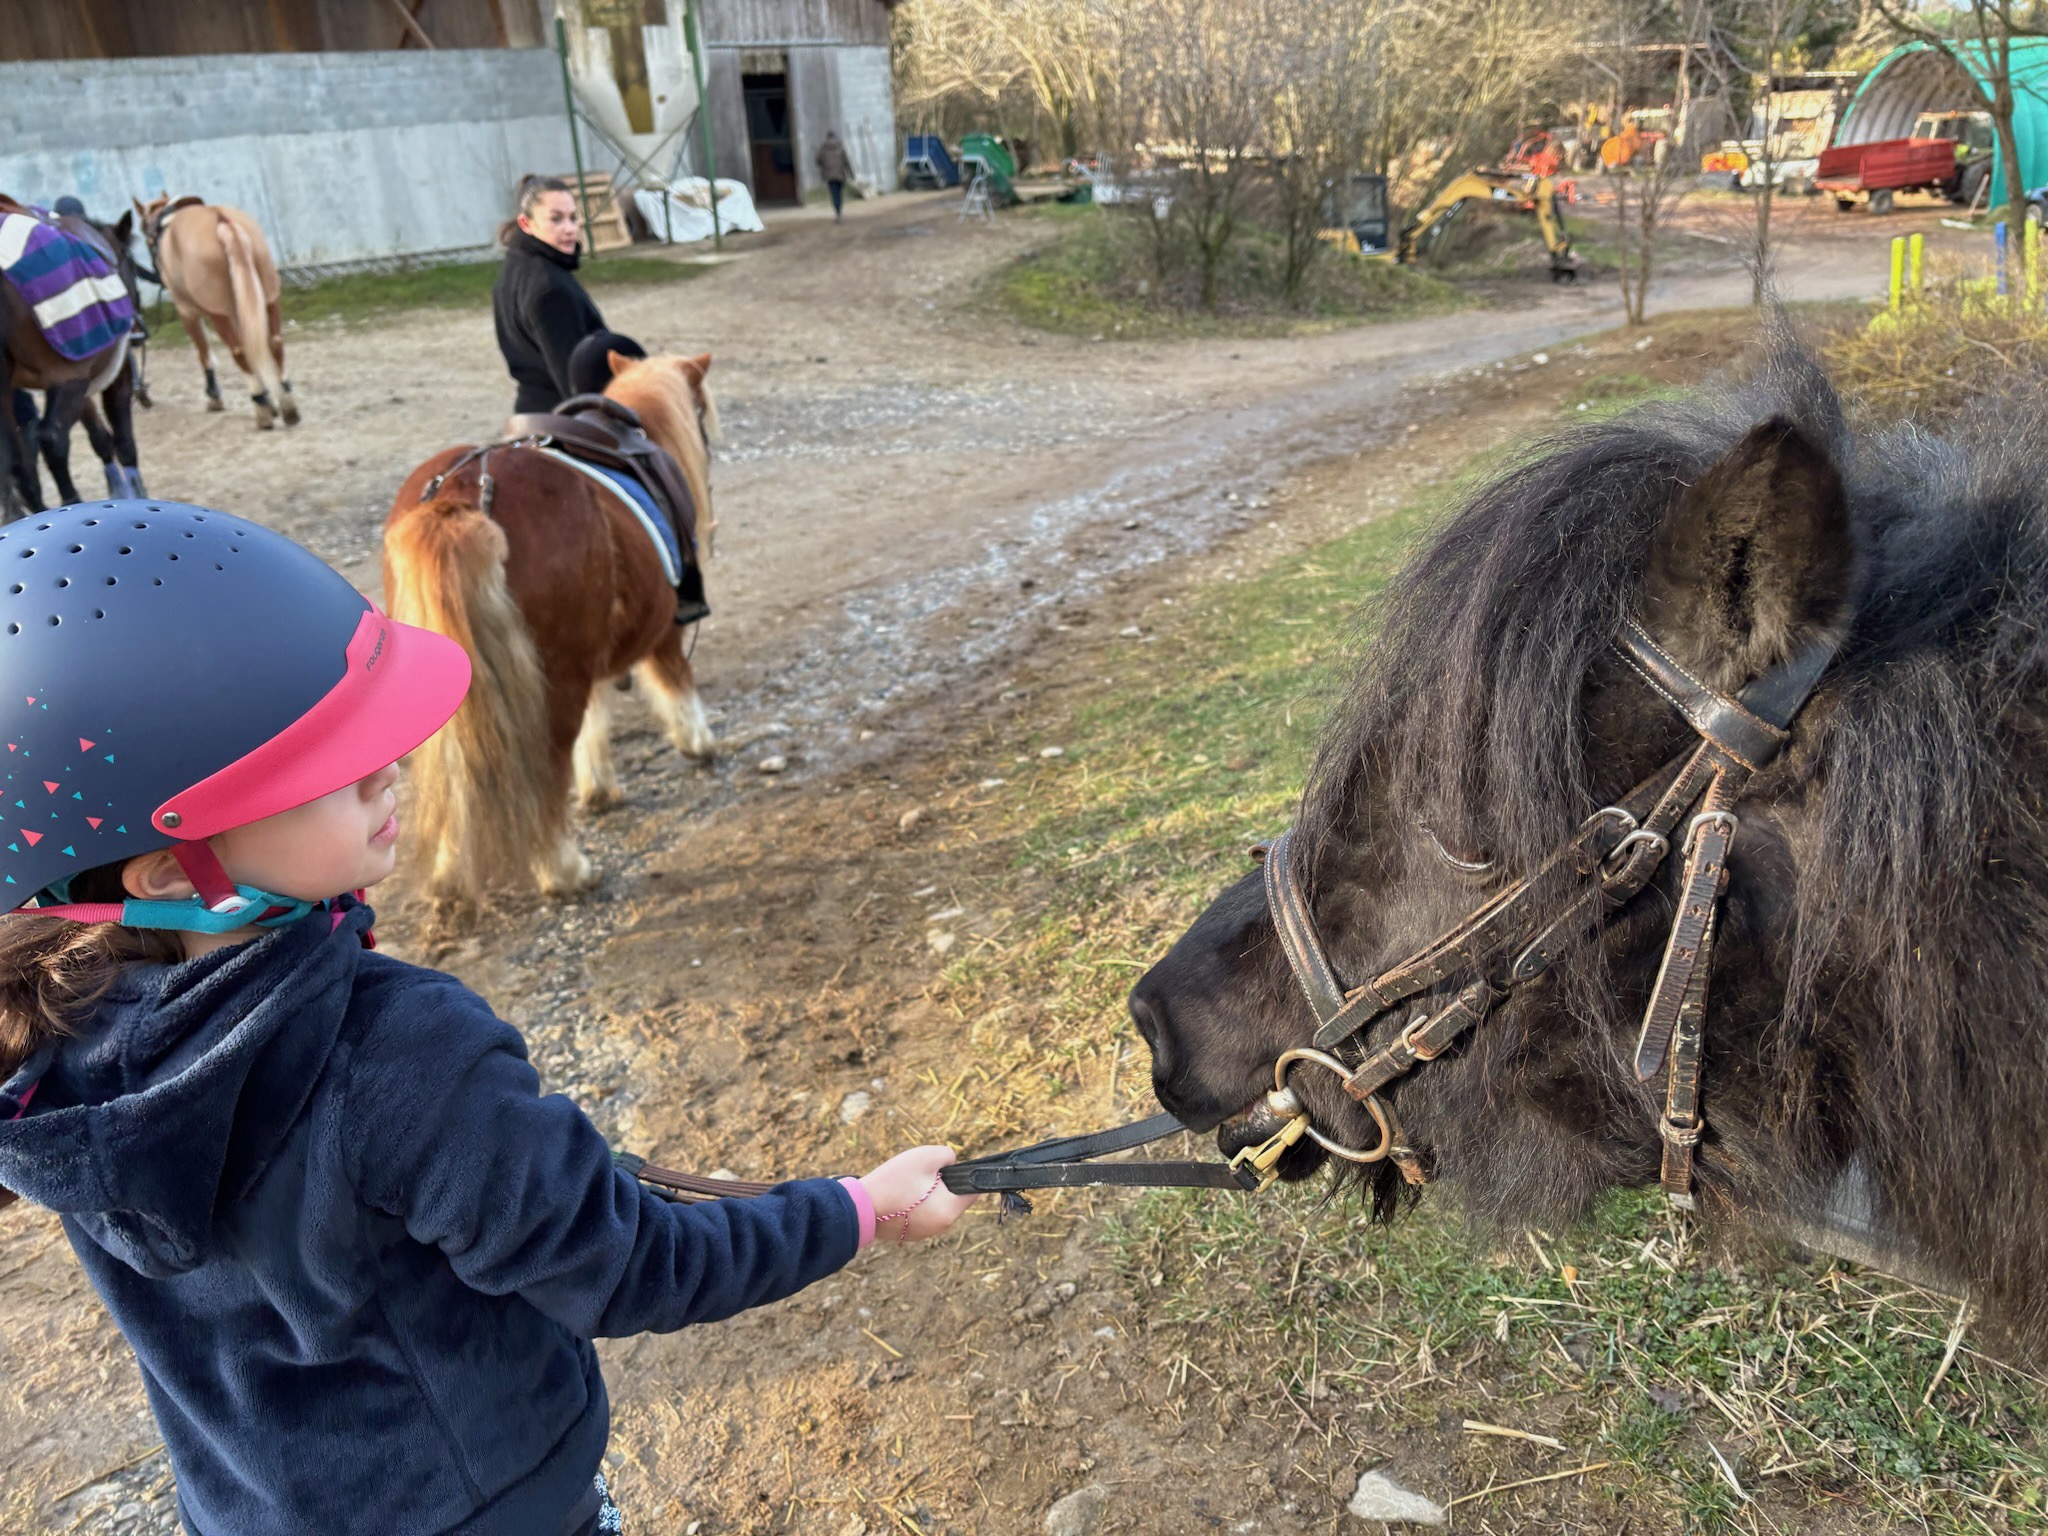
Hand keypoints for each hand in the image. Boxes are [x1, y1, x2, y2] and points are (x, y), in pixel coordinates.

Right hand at [859, 1145, 976, 1241]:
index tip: (947, 1168)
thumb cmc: (895, 1181)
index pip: (973, 1191)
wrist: (860, 1208)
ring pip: (936, 1205)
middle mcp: (942, 1226)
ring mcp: (925, 1233)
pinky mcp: (910, 1234)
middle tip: (921, 1174)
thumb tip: (951, 1163)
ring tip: (908, 1184)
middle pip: (953, 1198)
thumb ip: (948, 1155)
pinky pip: (921, 1214)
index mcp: (950, 1210)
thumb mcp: (926, 1156)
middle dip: (943, 1183)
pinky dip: (915, 1204)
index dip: (964, 1175)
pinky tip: (899, 1196)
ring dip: (928, 1193)